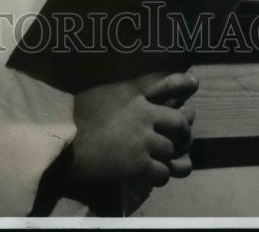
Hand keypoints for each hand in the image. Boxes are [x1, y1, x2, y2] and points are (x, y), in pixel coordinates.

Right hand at [66, 71, 197, 208]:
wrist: (64, 143)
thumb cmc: (75, 115)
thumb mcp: (99, 92)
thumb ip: (119, 90)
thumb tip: (128, 90)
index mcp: (133, 94)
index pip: (166, 84)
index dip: (183, 83)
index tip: (194, 82)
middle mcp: (143, 114)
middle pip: (179, 122)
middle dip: (184, 132)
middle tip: (182, 138)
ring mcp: (143, 140)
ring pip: (172, 150)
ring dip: (170, 157)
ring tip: (164, 160)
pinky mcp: (139, 164)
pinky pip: (163, 173)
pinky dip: (160, 175)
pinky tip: (151, 174)